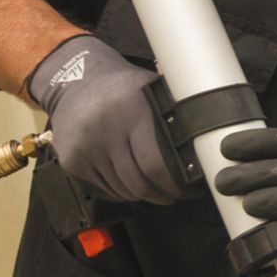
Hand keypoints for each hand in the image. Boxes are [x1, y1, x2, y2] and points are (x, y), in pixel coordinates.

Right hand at [26, 35, 181, 204]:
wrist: (73, 81)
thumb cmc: (123, 88)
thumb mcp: (151, 90)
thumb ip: (175, 115)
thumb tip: (207, 144)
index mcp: (131, 109)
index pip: (156, 164)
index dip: (174, 184)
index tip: (188, 189)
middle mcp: (104, 129)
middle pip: (139, 184)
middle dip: (162, 195)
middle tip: (175, 194)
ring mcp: (84, 148)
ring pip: (123, 191)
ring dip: (142, 194)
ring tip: (154, 186)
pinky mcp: (70, 161)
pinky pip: (104, 190)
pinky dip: (121, 191)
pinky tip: (129, 179)